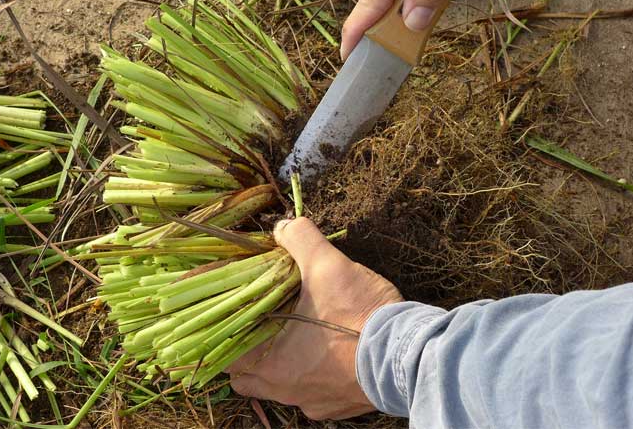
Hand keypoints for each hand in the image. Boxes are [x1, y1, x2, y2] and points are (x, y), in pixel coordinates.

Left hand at [228, 217, 402, 419]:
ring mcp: (314, 402)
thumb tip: (283, 226)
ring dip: (281, 365)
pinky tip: (327, 354)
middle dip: (248, 352)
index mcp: (271, 364)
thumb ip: (300, 239)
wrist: (409, 354)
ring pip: (280, 388)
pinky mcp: (339, 407)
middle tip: (260, 322)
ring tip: (294, 337)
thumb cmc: (361, 313)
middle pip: (247, 378)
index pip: (226, 355)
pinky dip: (313, 376)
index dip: (223, 332)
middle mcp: (286, 390)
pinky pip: (313, 395)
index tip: (231, 313)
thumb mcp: (328, 265)